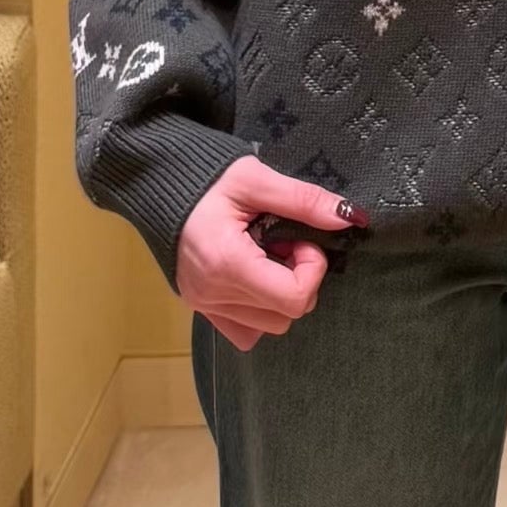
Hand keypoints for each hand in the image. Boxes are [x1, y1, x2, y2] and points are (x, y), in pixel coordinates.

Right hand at [175, 155, 367, 352]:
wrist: (156, 180)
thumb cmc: (206, 176)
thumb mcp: (256, 178)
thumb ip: (304, 200)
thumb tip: (351, 217)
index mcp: (227, 264)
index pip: (294, 298)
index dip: (311, 268)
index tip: (299, 237)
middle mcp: (213, 294)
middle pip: (285, 316)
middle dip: (299, 280)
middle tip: (284, 242)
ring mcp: (204, 305)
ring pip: (269, 327)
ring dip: (280, 294)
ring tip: (267, 254)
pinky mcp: (200, 307)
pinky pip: (244, 330)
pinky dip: (259, 310)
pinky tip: (254, 274)